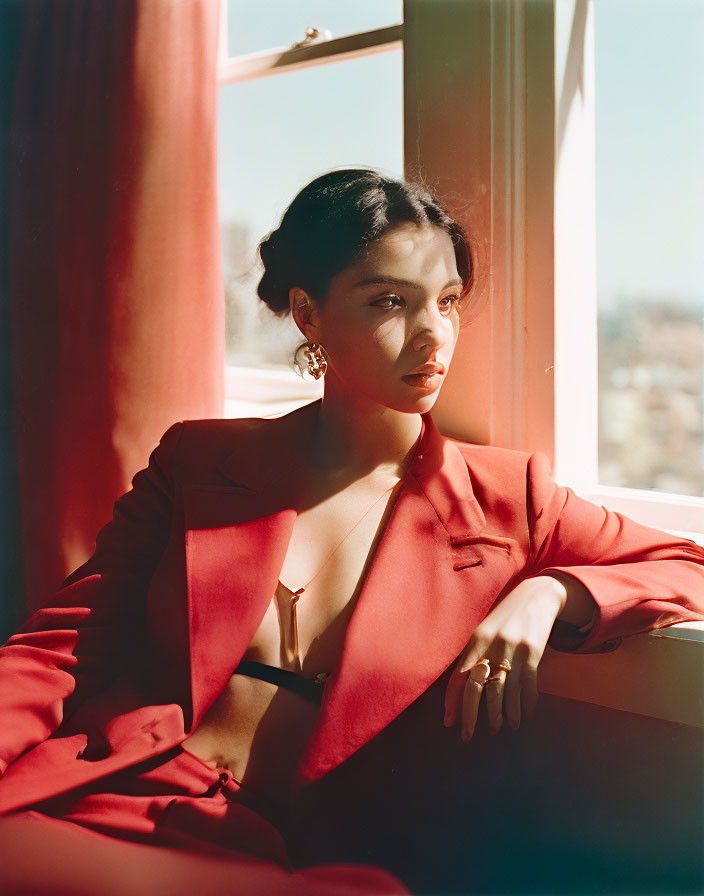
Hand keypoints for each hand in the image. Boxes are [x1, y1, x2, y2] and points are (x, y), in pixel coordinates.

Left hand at [444, 576, 566, 739]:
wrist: (537, 594)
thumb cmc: (506, 617)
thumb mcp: (485, 631)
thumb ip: (474, 655)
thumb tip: (463, 689)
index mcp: (476, 640)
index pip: (459, 676)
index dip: (452, 701)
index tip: (449, 722)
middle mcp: (491, 645)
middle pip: (477, 687)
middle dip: (471, 715)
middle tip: (468, 736)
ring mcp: (513, 650)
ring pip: (503, 692)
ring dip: (501, 715)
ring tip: (500, 729)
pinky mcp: (533, 653)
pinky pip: (527, 687)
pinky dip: (525, 706)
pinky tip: (523, 718)